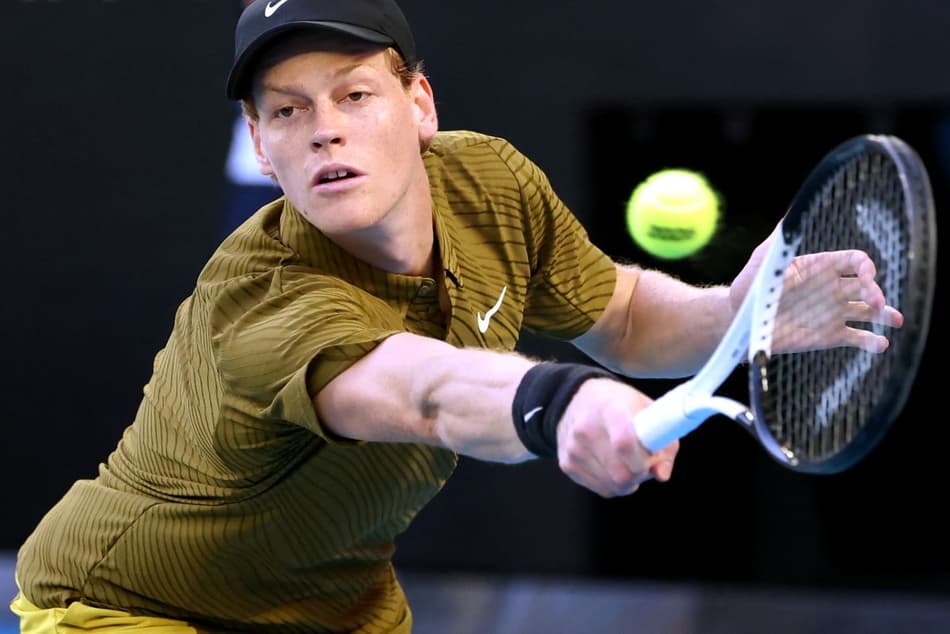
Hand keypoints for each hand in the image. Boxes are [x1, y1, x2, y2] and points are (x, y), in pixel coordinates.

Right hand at [555, 378, 677, 497]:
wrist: (578, 399)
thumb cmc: (619, 404)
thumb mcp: (647, 410)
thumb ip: (663, 443)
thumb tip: (661, 473)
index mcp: (609, 409)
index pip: (624, 444)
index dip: (644, 460)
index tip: (652, 458)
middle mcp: (586, 429)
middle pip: (620, 473)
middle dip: (639, 475)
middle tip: (643, 463)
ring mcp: (573, 448)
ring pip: (612, 486)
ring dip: (628, 482)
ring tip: (628, 463)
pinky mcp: (567, 464)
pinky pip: (601, 489)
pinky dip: (614, 484)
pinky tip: (614, 467)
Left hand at [730, 226, 902, 353]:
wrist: (742, 320)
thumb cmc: (750, 286)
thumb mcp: (764, 261)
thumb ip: (780, 242)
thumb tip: (790, 217)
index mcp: (822, 267)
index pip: (855, 261)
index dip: (867, 267)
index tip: (868, 276)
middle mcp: (834, 288)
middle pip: (867, 287)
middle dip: (877, 293)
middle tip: (877, 304)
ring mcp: (834, 313)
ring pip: (870, 312)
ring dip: (886, 315)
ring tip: (895, 321)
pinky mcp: (831, 336)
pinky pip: (858, 338)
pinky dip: (872, 342)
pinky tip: (881, 344)